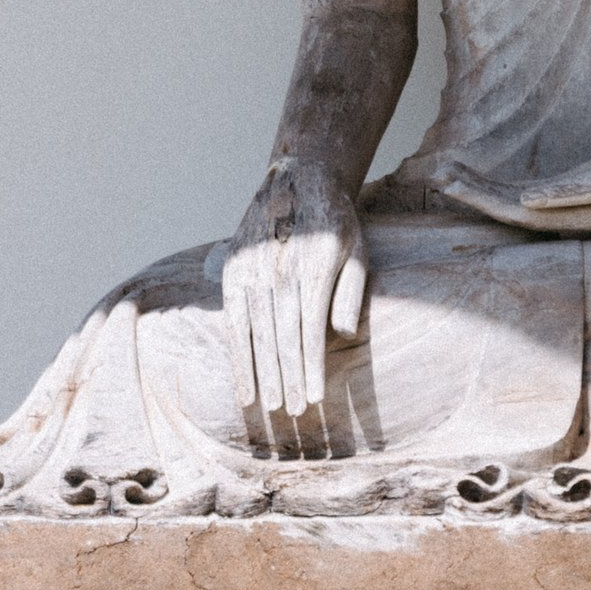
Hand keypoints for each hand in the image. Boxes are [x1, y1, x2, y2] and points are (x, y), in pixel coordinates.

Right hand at [222, 155, 368, 429]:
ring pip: (255, 332)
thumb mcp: (356, 249)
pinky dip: (237, 355)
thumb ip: (351, 292)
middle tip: (293, 413)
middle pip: (280, 335)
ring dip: (262, 373)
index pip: (309, 328)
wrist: (299, 177)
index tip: (313, 399)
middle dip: (286, 377)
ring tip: (268, 407)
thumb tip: (343, 334)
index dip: (309, 366)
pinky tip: (244, 384)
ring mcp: (252, 269)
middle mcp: (279, 269)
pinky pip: (234, 321)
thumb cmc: (337, 223)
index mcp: (314, 266)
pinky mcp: (234, 270)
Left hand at [443, 139, 590, 235]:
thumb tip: (528, 202)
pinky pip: (529, 199)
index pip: (511, 210)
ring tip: (449, 171)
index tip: (447, 176)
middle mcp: (566, 219)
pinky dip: (503, 189)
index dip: (477, 196)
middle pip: (506, 209)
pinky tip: (487, 182)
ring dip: (482, 190)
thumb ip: (577, 194)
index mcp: (572, 216)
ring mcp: (571, 212)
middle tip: (437, 171)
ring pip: (514, 205)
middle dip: (471, 192)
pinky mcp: (577, 201)